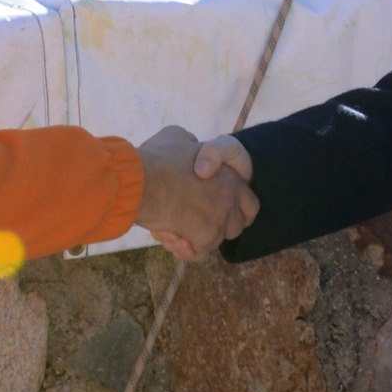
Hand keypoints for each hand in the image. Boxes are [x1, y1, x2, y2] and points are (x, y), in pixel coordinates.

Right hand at [135, 126, 258, 260]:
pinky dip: (184, 249)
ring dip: (196, 237)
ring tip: (173, 227)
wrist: (141, 180)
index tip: (216, 208)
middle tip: (194, 220)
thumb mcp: (180, 138)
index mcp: (231, 178)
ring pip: (214, 241)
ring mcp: (218, 221)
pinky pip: (197, 253)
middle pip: (235, 226)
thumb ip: (193, 151)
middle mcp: (229, 201)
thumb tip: (193, 154)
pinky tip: (170, 236)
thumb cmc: (158, 158)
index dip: (234, 208)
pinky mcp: (203, 238)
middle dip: (216, 226)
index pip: (250, 205)